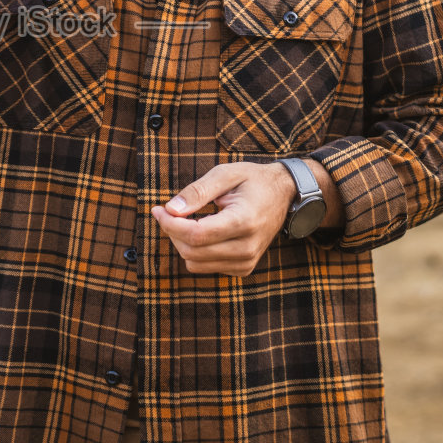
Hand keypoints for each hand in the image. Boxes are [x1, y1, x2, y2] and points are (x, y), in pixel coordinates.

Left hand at [151, 161, 298, 275]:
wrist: (284, 195)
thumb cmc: (253, 181)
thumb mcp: (226, 174)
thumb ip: (198, 191)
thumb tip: (171, 209)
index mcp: (244, 221)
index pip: (196, 234)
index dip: (170, 224)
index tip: (158, 209)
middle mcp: (247, 247)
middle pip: (191, 251)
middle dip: (172, 231)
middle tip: (168, 211)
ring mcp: (247, 261)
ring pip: (195, 263)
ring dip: (182, 242)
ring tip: (188, 219)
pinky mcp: (244, 268)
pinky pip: (205, 267)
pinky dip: (196, 250)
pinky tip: (203, 230)